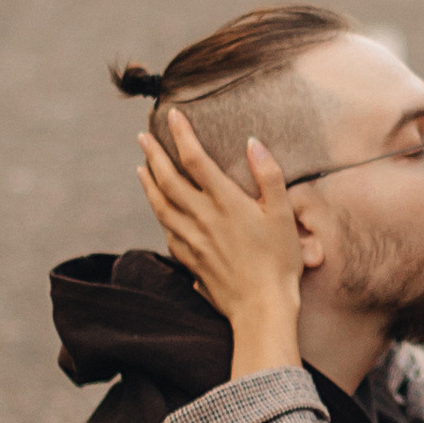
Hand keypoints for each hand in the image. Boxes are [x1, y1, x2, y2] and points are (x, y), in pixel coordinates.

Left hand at [137, 109, 305, 373]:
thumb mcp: (282, 214)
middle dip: (153, 154)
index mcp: (225, 202)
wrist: (260, 307)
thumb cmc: (278, 261)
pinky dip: (157, 212)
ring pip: (160, 204)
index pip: (195, 159)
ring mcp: (191, 239)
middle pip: (168, 179)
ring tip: (141, 167)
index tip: (172, 115)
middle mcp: (202, 217)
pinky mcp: (189, 259)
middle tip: (142, 137)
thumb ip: (268, 175)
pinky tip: (158, 208)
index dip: (181, 134)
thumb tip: (253, 143)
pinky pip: (166, 229)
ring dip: (148, 182)